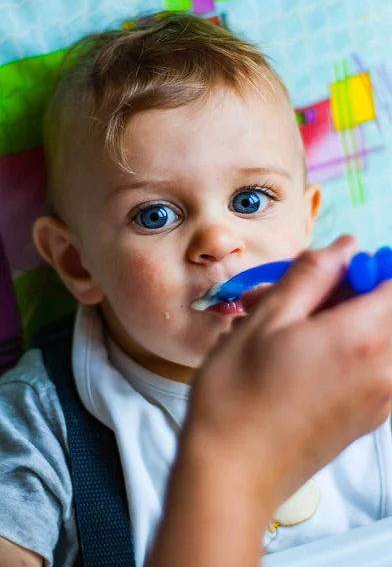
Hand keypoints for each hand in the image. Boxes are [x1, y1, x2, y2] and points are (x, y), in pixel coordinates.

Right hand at [149, 236, 391, 566]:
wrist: (233, 474)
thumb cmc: (238, 395)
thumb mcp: (266, 319)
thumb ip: (312, 275)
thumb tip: (345, 247)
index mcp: (363, 338)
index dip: (367, 268)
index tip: (330, 274)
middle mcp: (386, 370)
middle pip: (388, 309)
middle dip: (348, 294)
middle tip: (298, 300)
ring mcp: (382, 398)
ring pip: (378, 337)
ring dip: (343, 322)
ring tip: (289, 330)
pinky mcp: (369, 418)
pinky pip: (373, 366)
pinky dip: (345, 350)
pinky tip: (297, 357)